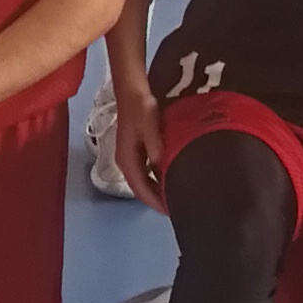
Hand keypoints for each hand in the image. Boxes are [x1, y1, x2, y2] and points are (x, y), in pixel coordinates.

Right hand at [107, 73, 165, 204]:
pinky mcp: (136, 150)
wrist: (132, 90)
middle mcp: (126, 162)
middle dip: (156, 200)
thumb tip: (161, 167)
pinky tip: (169, 179)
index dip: (154, 201)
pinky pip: (146, 172)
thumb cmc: (140, 107)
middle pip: (140, 188)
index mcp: (127, 159)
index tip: (169, 211)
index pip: (140, 188)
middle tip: (176, 208)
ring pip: (143, 181)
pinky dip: (156, 179)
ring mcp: (130, 156)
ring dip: (156, 190)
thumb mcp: (150, 126)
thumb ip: (155, 147)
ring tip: (174, 197)